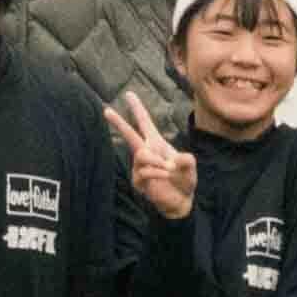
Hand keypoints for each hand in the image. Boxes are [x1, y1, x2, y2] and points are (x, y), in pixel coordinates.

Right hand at [109, 92, 194, 217]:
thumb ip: (186, 160)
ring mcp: (140, 166)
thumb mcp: (190, 166)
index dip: (137, 109)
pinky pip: (144, 171)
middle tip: (106, 110)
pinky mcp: (138, 180)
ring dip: (156, 161)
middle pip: (129, 135)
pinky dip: (158, 172)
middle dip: (118, 122)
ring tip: (169, 169)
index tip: (129, 94)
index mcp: (156, 143)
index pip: (145, 123)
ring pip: (141, 155)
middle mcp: (146, 152)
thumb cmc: (184, 180)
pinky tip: (166, 175)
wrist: (180, 201)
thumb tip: (172, 161)